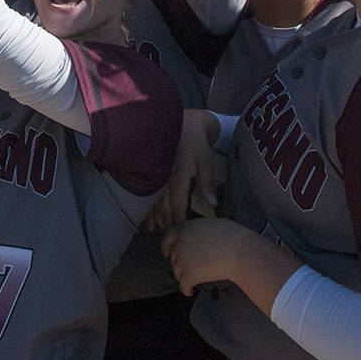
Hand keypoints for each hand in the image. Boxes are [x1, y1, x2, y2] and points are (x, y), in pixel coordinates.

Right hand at [147, 110, 221, 231]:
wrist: (183, 123)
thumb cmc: (197, 143)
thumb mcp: (206, 161)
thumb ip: (207, 183)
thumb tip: (213, 205)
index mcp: (179, 175)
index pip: (177, 204)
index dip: (178, 220)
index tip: (181, 232)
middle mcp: (165, 176)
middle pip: (163, 205)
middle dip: (165, 221)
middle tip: (168, 236)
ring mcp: (157, 172)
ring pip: (153, 199)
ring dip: (154, 215)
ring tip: (155, 229)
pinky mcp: (153, 169)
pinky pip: (148, 190)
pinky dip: (147, 204)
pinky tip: (147, 213)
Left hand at [161, 217, 255, 295]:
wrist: (240, 252)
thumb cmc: (232, 236)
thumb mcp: (210, 223)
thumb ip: (197, 229)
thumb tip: (197, 234)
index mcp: (183, 228)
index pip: (167, 238)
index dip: (166, 247)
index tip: (166, 252)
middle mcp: (179, 244)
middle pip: (173, 257)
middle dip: (180, 263)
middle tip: (190, 268)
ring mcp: (183, 260)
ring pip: (177, 272)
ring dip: (183, 276)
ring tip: (193, 279)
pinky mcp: (189, 276)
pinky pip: (183, 286)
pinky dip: (186, 290)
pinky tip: (191, 292)